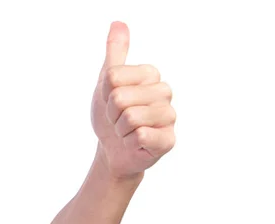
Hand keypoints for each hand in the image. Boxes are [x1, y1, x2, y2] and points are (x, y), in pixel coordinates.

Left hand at [90, 21, 175, 178]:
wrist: (112, 150)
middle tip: (119, 121)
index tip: (112, 104)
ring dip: (120, 129)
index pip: (114, 77)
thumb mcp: (108, 82)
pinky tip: (136, 144)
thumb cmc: (111, 116)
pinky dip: (130, 143)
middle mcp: (164, 92)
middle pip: (121, 98)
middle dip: (112, 114)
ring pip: (131, 117)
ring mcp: (169, 117)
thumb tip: (118, 24)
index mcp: (151, 75)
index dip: (106, 95)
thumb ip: (115, 54)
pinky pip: (141, 135)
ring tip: (127, 131)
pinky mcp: (168, 140)